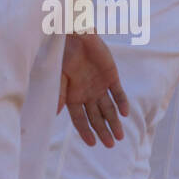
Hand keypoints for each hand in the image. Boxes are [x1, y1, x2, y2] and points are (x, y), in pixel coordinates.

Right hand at [59, 33, 128, 147]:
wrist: (76, 34)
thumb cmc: (63, 53)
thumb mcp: (59, 75)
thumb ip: (60, 93)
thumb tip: (54, 114)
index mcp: (73, 96)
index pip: (80, 119)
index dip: (86, 131)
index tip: (93, 144)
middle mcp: (87, 94)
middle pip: (96, 117)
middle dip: (103, 131)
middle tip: (110, 145)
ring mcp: (100, 86)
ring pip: (109, 109)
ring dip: (114, 122)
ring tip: (120, 136)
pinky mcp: (111, 76)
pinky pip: (118, 93)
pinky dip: (122, 102)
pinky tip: (124, 113)